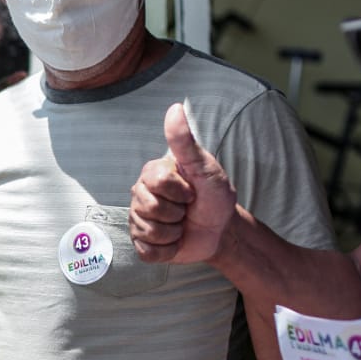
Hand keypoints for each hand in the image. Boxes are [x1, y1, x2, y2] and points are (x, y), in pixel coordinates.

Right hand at [129, 102, 237, 263]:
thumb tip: (174, 108)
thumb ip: (185, 141)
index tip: (192, 191)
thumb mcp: (205, 167)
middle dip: (177, 213)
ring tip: (181, 225)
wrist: (221, 230)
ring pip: (148, 231)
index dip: (180, 192)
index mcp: (152, 174)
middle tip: (187, 210)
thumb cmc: (214, 196)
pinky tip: (174, 241)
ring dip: (173, 232)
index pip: (157, 183)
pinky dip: (167, 250)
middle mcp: (140, 195)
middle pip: (150, 208)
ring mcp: (138, 220)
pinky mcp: (142, 244)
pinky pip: (147, 251)